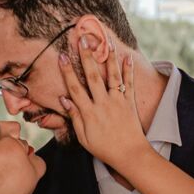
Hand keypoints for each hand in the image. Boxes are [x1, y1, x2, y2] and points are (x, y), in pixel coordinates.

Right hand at [57, 34, 145, 166]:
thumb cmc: (104, 148)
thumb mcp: (84, 138)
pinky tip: (127, 57)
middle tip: (82, 39)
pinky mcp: (130, 103)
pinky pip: (129, 84)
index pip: (75, 88)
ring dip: (108, 58)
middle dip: (87, 56)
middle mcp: (103, 104)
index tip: (62, 56)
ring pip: (112, 76)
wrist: (130, 155)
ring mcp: (118, 102)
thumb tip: (63, 99)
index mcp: (89, 113)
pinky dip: (128, 70)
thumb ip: (74, 117)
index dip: (68, 71)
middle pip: (92, 76)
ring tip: (107, 41)